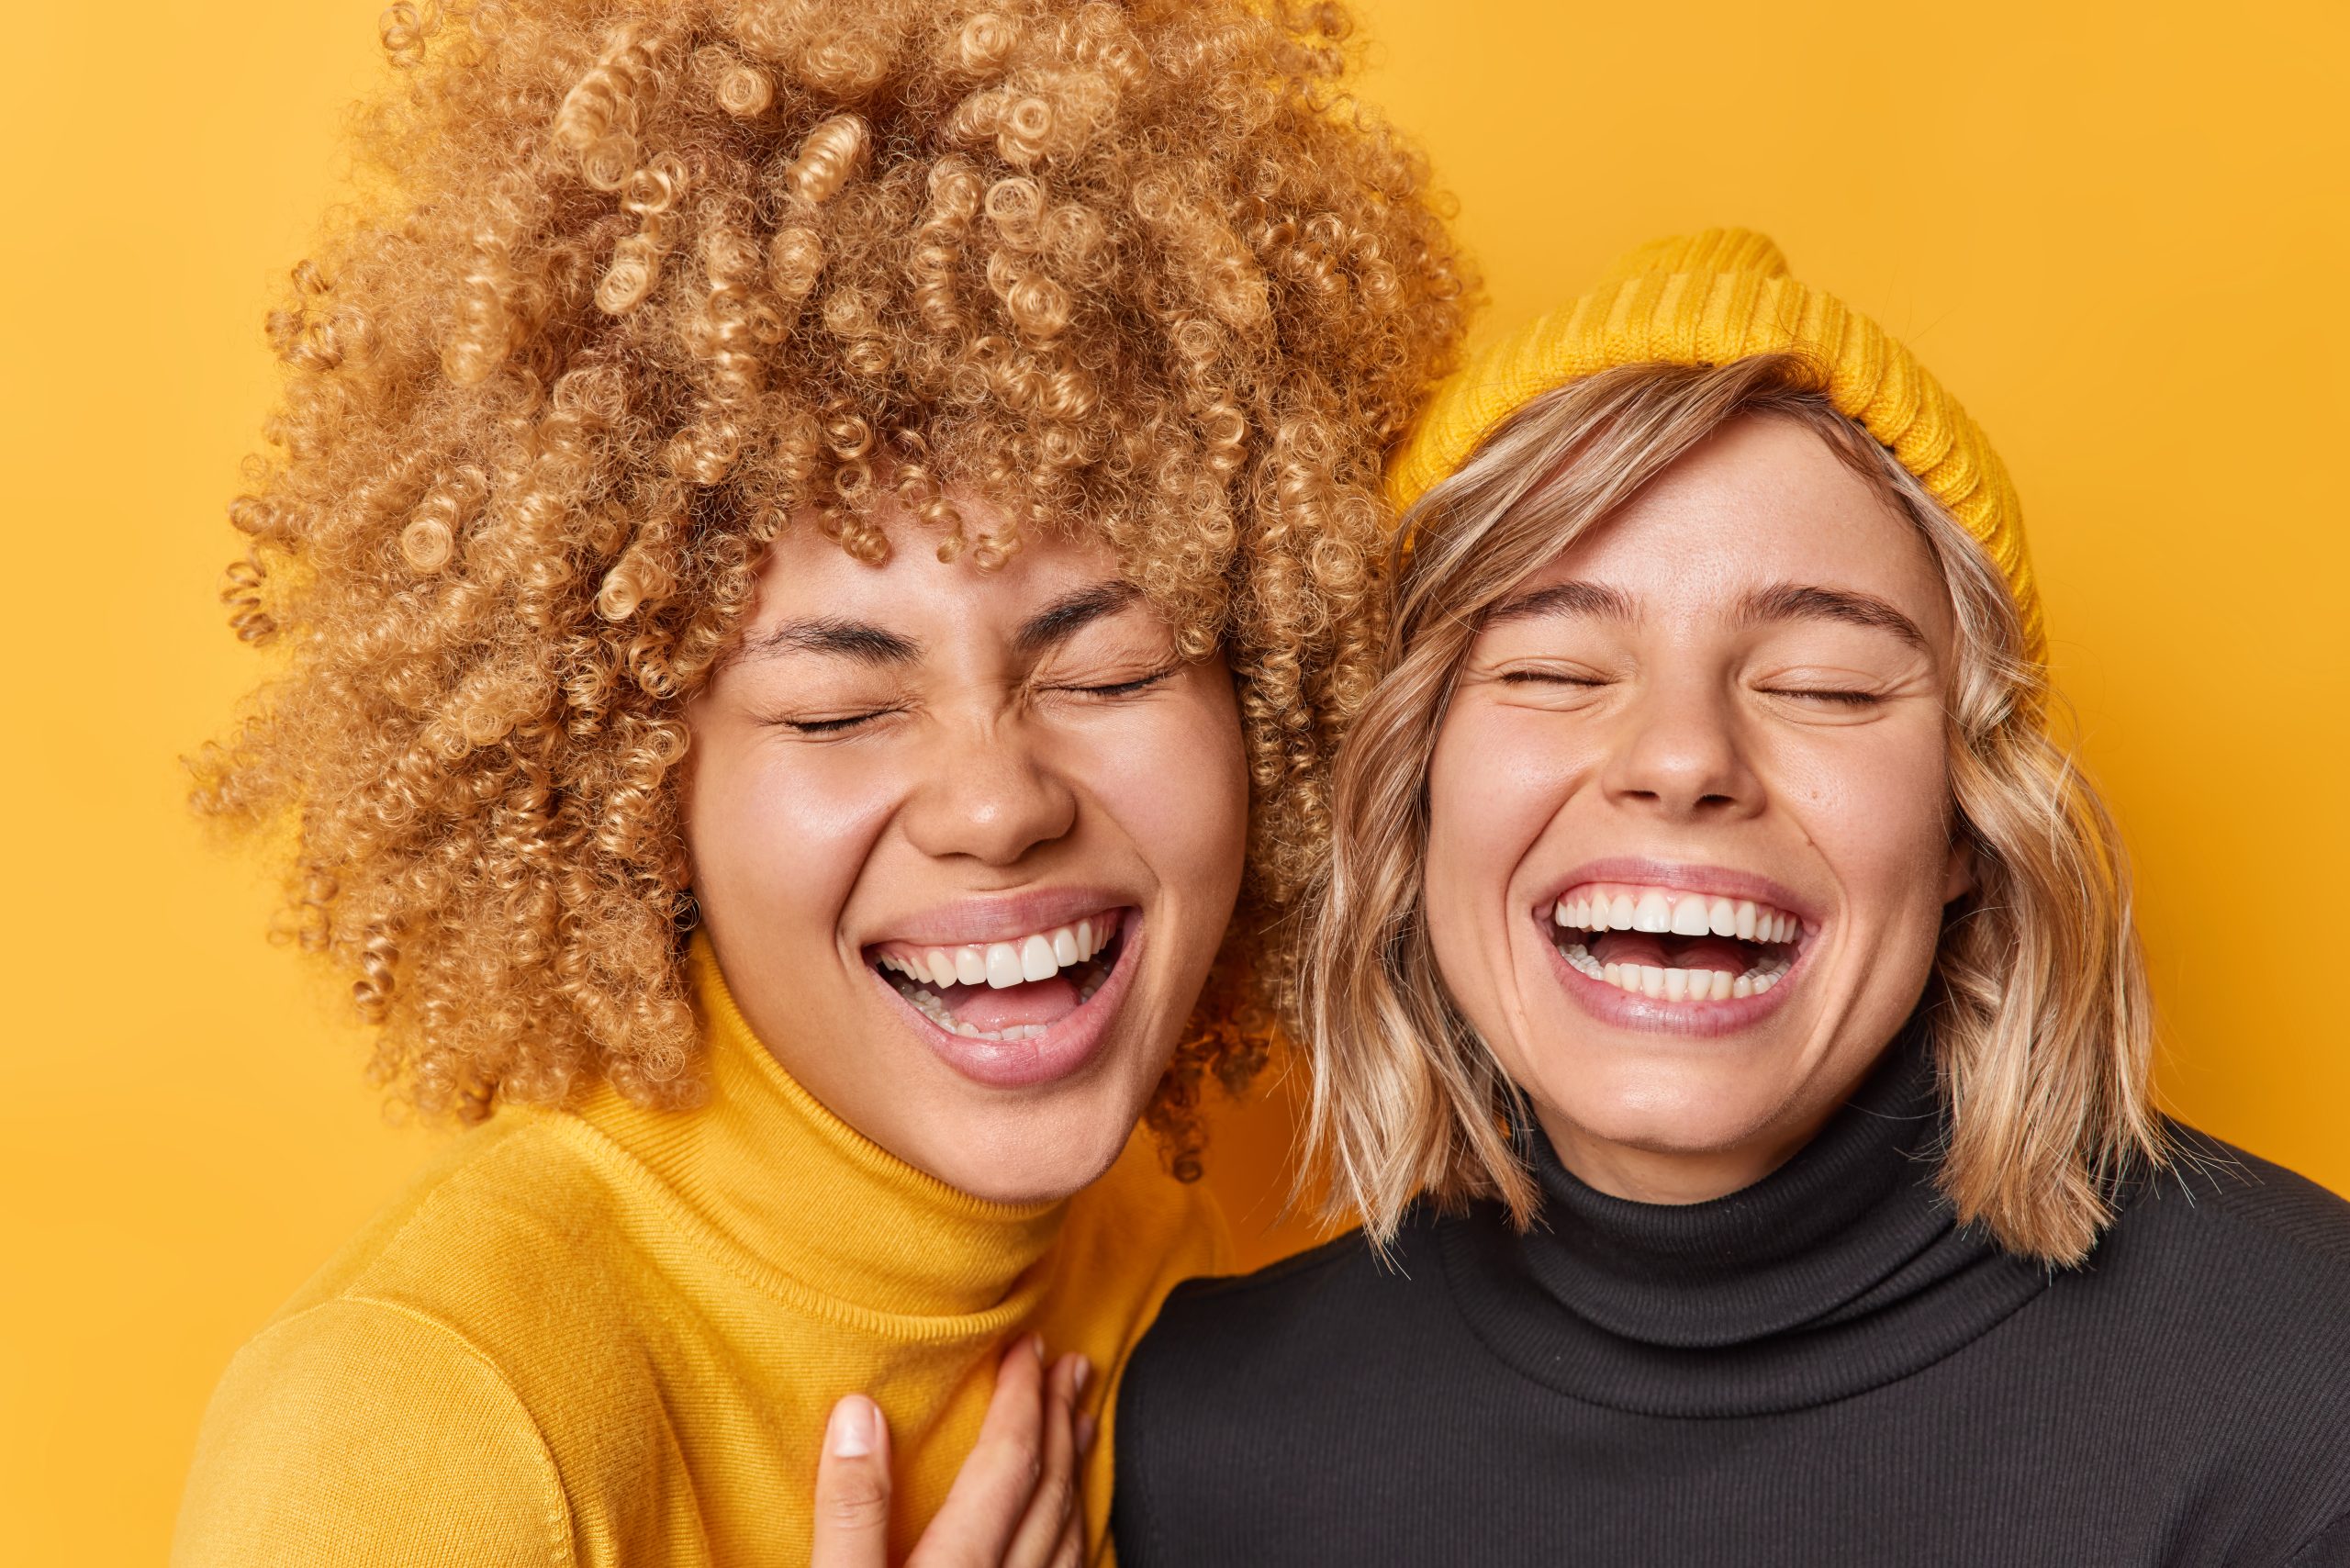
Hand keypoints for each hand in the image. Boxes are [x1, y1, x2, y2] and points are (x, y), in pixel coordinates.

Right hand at [811, 1335, 1097, 1567]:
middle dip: (1058, 1419)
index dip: (1021, 1397)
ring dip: (1071, 1472)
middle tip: (1070, 1369)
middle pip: (1049, 1490)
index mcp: (960, 1567)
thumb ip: (850, 1512)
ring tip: (1078, 1427)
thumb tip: (860, 1414)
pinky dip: (1071, 1532)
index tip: (1028, 1348)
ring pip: (1068, 1535)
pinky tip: (1066, 1523)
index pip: (1007, 1461)